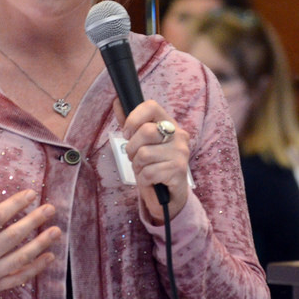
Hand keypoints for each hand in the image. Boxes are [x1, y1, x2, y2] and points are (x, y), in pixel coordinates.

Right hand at [0, 188, 59, 298]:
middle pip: (12, 236)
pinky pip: (18, 278)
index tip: (32, 193)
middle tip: (50, 208)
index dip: (15, 203)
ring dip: (40, 244)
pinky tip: (49, 256)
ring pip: (19, 258)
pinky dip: (36, 268)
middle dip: (34, 220)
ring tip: (56, 231)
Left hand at [115, 99, 189, 222]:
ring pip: (144, 154)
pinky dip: (144, 180)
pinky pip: (148, 172)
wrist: (168, 197)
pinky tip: (152, 181)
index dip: (133, 118)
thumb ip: (130, 124)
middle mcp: (179, 135)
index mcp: (169, 124)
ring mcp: (180, 152)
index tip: (128, 133)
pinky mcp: (178, 170)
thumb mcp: (140, 144)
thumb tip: (117, 102)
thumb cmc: (153, 166)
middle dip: (132, 148)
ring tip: (146, 171)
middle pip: (145, 131)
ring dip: (138, 167)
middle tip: (137, 158)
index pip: (151, 106)